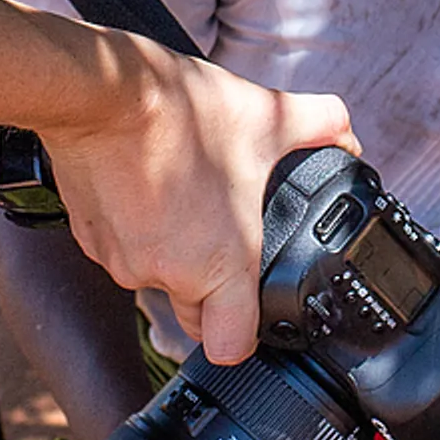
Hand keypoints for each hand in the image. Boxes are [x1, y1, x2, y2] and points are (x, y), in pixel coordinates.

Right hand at [39, 46, 350, 365]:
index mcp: (217, 263)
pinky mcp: (90, 241)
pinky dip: (137, 233)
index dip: (247, 335)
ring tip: (187, 199)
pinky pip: (123, 253)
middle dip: (212, 294)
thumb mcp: (268, 116)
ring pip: (157, 281)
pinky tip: (150, 189)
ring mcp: (122, 262)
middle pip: (195, 319)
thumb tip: (349, 138)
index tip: (255, 307)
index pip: (232, 348)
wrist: (102, 91)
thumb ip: (323, 127)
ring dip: (174, 256)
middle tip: (225, 238)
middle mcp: (167, 274)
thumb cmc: (180, 112)